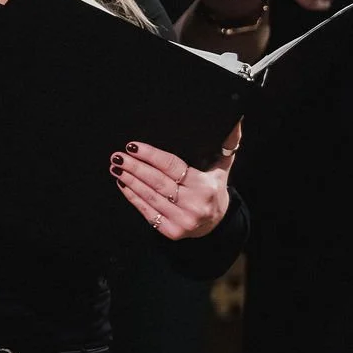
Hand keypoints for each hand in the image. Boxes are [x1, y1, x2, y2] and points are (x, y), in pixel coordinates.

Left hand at [111, 122, 239, 239]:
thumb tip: (235, 121)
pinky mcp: (172, 231)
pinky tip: (124, 185)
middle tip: (118, 156)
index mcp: (206, 187)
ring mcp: (183, 220)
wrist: (216, 223)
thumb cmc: (214, 188)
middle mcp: (195, 204)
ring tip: (117, 168)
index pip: (173, 166)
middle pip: (158, 182)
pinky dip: (133, 198)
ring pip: (151, 197)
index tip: (133, 146)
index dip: (151, 155)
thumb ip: (228, 144)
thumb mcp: (223, 167)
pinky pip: (148, 212)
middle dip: (135, 167)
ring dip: (130, 181)